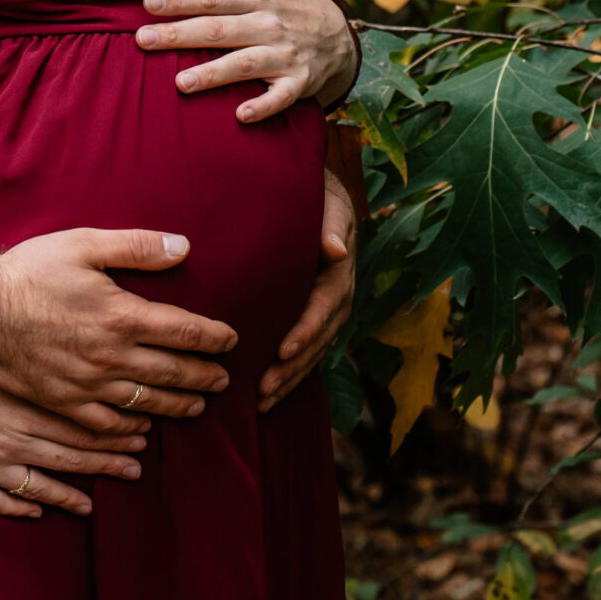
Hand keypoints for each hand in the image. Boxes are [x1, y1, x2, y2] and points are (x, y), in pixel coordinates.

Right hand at [0, 227, 235, 430]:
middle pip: (172, 372)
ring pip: (146, 402)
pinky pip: (107, 424)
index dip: (213, 337)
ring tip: (197, 407)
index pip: (185, 331)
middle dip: (203, 377)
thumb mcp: (84, 245)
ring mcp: (87, 384)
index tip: (230, 340)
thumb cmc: (30, 272)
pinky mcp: (63, 402)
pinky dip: (132, 428)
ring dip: (177, 405)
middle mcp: (111, 356)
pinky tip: (143, 429)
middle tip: (224, 380)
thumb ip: (137, 246)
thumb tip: (184, 247)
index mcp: (122, 315)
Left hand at [136, 0, 357, 122]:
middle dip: (180, 34)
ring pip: (244, 64)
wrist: (336, 35)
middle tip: (144, 40)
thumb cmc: (284, 6)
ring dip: (213, 73)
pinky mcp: (297, 83)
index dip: (180, 0)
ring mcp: (284, 55)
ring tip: (180, 83)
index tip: (148, 4)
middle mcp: (268, 25)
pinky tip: (239, 115)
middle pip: (219, 30)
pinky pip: (279, 97)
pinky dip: (262, 106)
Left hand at [256, 173, 356, 410]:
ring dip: (289, 379)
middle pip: (317, 340)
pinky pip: (304, 351)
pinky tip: (265, 395)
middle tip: (263, 391)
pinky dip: (288, 374)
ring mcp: (326, 311)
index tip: (282, 351)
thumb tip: (337, 250)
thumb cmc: (319, 196)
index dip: (306, 331)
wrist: (320, 197)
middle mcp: (337, 297)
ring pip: (311, 353)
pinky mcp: (311, 317)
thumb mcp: (330, 201)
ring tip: (261, 403)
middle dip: (292, 368)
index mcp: (340, 272)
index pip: (324, 307)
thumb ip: (333, 223)